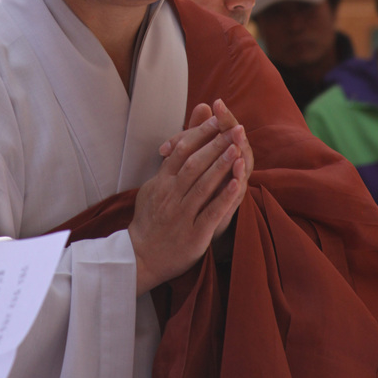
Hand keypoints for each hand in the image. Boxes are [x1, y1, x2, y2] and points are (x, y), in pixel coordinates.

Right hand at [128, 99, 251, 294]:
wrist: (139, 258)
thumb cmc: (148, 220)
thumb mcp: (152, 187)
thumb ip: (166, 165)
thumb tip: (175, 142)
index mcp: (161, 183)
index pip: (181, 151)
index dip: (199, 134)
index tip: (216, 120)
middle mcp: (170, 195)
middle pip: (194, 164)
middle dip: (215, 144)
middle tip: (233, 128)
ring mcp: (182, 215)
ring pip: (204, 185)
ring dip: (222, 165)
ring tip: (238, 148)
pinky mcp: (194, 235)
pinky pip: (212, 212)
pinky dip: (225, 197)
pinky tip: (238, 183)